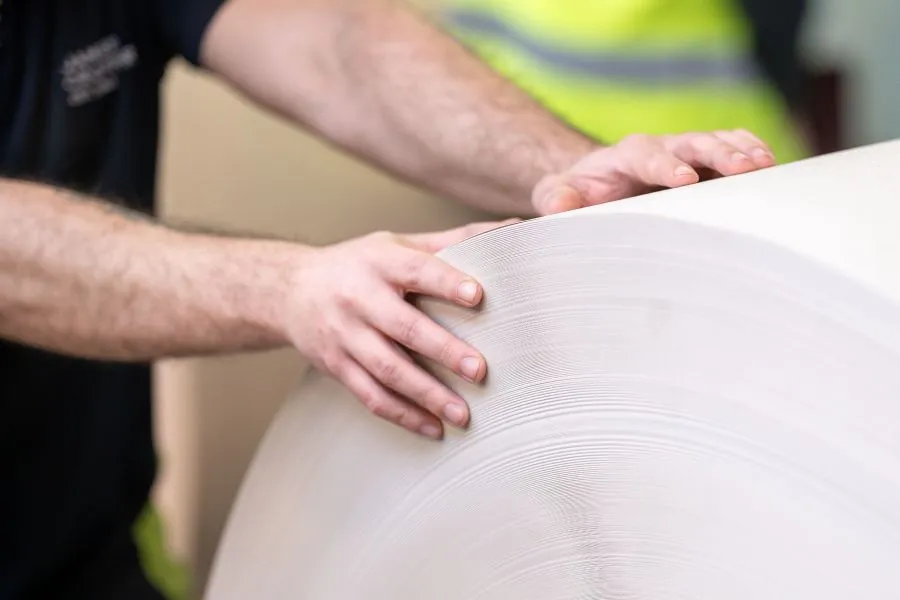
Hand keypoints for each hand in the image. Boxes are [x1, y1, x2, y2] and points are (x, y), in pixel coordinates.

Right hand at [288, 219, 517, 438]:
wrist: (289, 291)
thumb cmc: (359, 266)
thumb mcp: (397, 244)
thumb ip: (454, 241)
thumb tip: (516, 228)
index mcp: (380, 262)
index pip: (416, 270)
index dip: (446, 282)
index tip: (477, 295)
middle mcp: (359, 298)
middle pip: (404, 327)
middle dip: (443, 350)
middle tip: (480, 370)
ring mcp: (345, 336)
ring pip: (387, 370)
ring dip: (427, 395)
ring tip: (463, 414)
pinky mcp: (337, 366)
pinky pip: (371, 396)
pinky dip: (404, 415)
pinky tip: (434, 428)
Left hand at [532, 130, 776, 214]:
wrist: (598, 182)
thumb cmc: (580, 193)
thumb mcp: (558, 195)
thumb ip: (557, 198)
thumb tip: (561, 204)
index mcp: (625, 156)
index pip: (646, 155)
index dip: (665, 166)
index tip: (684, 180)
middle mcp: (660, 148)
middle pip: (691, 142)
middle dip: (717, 154)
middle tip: (743, 169)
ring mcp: (686, 153)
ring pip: (716, 143)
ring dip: (741, 151)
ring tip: (766, 165)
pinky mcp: (704, 163)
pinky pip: (731, 148)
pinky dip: (750, 153)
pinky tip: (772, 165)